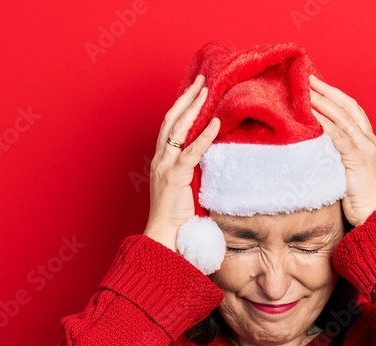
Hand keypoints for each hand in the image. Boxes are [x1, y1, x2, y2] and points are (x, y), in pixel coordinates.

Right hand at [143, 73, 221, 249]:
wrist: (164, 234)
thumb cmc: (176, 215)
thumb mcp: (185, 186)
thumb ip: (193, 169)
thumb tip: (212, 157)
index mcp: (161, 160)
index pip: (170, 126)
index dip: (181, 107)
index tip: (194, 92)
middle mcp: (160, 158)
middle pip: (171, 119)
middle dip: (186, 97)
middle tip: (201, 80)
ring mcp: (165, 166)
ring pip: (178, 129)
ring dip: (193, 107)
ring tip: (207, 90)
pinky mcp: (175, 176)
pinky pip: (191, 151)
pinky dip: (204, 135)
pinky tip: (215, 122)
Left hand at [309, 73, 375, 225]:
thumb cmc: (360, 201)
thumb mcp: (348, 172)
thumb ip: (337, 157)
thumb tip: (316, 148)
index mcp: (368, 142)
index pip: (351, 111)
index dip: (335, 96)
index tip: (318, 86)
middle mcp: (369, 140)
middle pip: (347, 107)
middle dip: (328, 90)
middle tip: (308, 78)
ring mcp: (365, 148)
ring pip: (343, 117)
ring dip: (323, 102)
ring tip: (306, 90)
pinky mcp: (358, 159)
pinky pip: (340, 136)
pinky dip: (326, 123)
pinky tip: (313, 114)